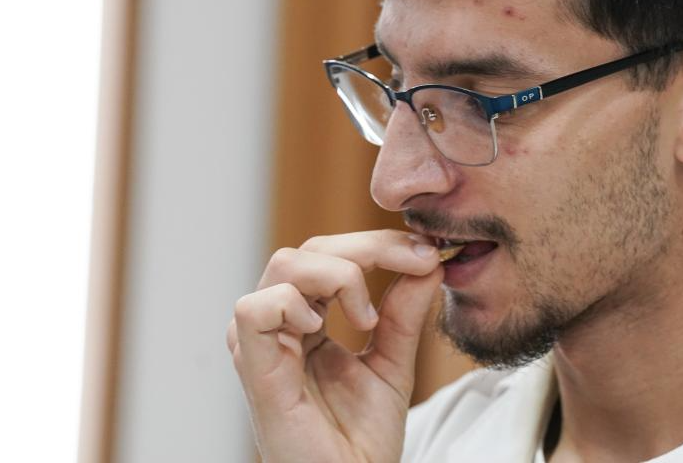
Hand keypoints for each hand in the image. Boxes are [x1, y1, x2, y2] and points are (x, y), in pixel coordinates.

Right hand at [226, 230, 443, 461]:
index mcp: (307, 318)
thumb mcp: (394, 361)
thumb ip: (405, 313)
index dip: (379, 243)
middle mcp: (280, 324)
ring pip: (286, 265)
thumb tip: (428, 263)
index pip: (333, 253)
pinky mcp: (254, 368)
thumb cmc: (361, 438)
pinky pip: (255, 310)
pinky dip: (292, 306)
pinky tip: (322, 330)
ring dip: (339, 276)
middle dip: (370, 248)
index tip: (426, 252)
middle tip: (416, 263)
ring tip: (366, 318)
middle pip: (312, 249)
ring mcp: (263, 343)